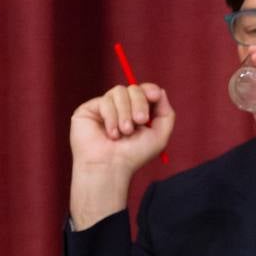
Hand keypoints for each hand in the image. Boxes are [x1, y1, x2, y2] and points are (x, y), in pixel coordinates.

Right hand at [68, 84, 173, 228]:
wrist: (110, 167)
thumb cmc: (134, 154)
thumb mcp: (159, 135)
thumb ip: (165, 113)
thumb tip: (160, 90)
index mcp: (137, 111)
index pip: (145, 90)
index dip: (150, 89)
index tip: (155, 96)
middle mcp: (121, 107)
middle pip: (133, 88)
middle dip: (140, 103)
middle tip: (140, 121)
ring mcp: (105, 107)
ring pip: (119, 91)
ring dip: (125, 113)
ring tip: (125, 132)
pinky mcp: (89, 109)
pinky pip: (104, 101)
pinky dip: (111, 117)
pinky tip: (111, 134)